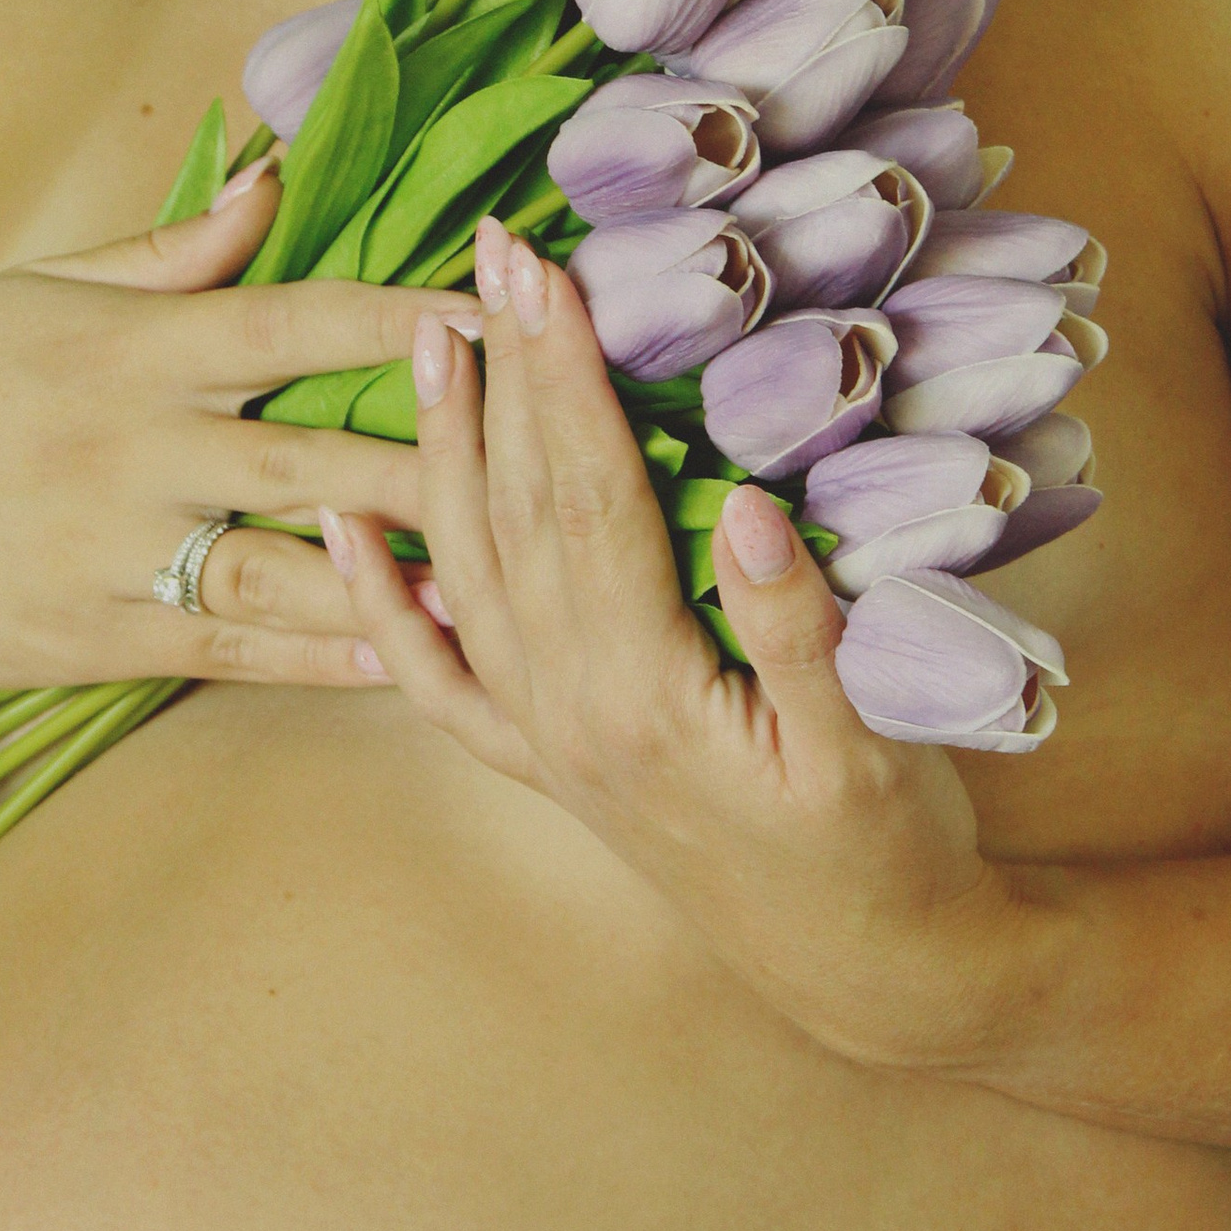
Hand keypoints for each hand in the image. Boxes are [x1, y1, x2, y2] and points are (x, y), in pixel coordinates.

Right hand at [0, 158, 476, 703]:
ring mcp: (119, 550)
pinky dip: (325, 651)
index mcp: (131, 350)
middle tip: (546, 448)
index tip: (496, 306)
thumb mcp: (40, 295)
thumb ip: (169, 251)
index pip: (290, 321)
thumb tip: (272, 178)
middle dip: (435, 448)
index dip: (400, 316)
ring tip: (505, 572)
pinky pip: (234, 647)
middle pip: (312, 449)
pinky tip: (410, 655)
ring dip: (397, 570)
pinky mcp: (104, 637)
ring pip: (285, 562)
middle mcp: (135, 449)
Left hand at [320, 211, 994, 1060]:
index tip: (544, 273)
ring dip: (443, 450)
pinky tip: (345, 529)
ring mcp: (547, 740)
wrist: (871, 977)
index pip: (588, 499)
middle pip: (515, 514)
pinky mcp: (550, 764)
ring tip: (431, 337)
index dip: (562, 378)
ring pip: (466, 570)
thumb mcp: (870, 748)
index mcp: (642, 695)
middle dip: (499, 375)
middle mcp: (567, 712)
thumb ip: (806, 635)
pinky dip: (383, 600)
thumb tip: (757, 509)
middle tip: (486, 254)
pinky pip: (439, 676)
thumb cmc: (885, 856)